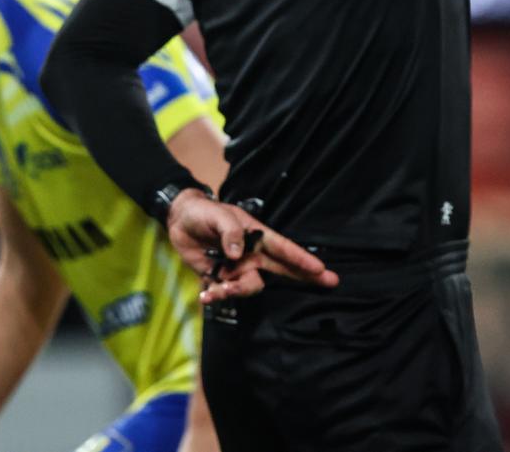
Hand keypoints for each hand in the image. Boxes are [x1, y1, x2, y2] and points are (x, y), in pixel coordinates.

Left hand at [163, 191, 337, 300]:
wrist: (179, 222)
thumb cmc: (204, 213)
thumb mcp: (218, 215)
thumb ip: (230, 232)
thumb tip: (239, 254)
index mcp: (257, 236)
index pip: (284, 249)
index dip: (302, 259)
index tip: (321, 269)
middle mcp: (252, 255)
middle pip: (283, 269)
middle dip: (306, 277)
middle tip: (330, 283)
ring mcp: (238, 269)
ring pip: (249, 287)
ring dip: (236, 292)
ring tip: (217, 290)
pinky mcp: (220, 279)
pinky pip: (226, 294)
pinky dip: (216, 297)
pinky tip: (205, 295)